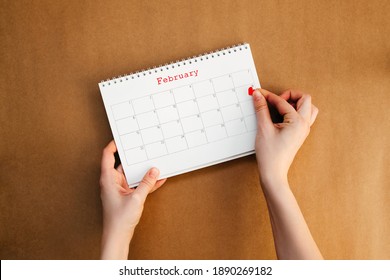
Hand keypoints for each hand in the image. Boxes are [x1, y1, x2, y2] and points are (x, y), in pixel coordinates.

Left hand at [100, 140, 166, 258]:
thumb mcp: (136, 198)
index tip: (121, 138)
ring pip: (132, 175)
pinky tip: (158, 180)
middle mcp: (113, 182)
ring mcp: (120, 189)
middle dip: (134, 158)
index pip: (107, 156)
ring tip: (155, 165)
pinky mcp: (127, 195)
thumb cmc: (119, 220)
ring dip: (143, 172)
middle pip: (122, 164)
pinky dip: (146, 182)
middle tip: (143, 149)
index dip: (113, 145)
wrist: (118, 236)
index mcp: (108, 179)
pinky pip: (137, 185)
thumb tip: (154, 171)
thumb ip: (146, 183)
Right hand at [252, 89, 318, 185]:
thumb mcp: (263, 128)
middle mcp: (304, 125)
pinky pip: (304, 117)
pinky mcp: (299, 134)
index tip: (258, 93)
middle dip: (290, 95)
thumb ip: (261, 109)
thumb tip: (258, 95)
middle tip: (275, 99)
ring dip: (296, 103)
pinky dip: (295, 112)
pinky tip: (282, 116)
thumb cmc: (270, 155)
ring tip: (281, 106)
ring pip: (308, 108)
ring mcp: (303, 130)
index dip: (268, 96)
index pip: (282, 101)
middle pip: (305, 99)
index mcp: (297, 122)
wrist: (273, 172)